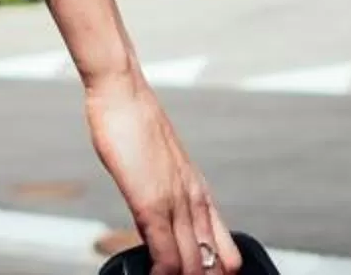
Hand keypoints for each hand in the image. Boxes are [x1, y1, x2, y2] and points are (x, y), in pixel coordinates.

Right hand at [84, 75, 237, 274]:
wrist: (123, 93)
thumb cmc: (134, 124)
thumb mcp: (159, 165)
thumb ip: (164, 194)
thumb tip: (156, 220)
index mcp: (200, 195)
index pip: (227, 252)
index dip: (218, 274)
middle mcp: (195, 202)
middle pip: (215, 265)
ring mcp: (175, 204)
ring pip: (195, 265)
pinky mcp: (150, 203)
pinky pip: (166, 253)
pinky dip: (162, 273)